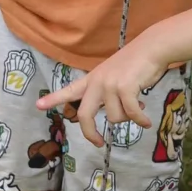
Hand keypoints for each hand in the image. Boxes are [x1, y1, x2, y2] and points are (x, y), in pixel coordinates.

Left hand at [42, 38, 166, 144]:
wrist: (153, 47)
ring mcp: (110, 85)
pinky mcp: (124, 88)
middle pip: (84, 115)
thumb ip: (111, 96)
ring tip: (138, 107)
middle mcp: (97, 82)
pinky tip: (147, 122)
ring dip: (129, 117)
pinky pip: (131, 114)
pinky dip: (140, 120)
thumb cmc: (137, 63)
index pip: (69, 90)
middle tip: (98, 143)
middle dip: (90, 133)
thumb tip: (122, 117)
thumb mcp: (115, 76)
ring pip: (115, 118)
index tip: (38, 105)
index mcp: (92, 79)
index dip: (54, 98)